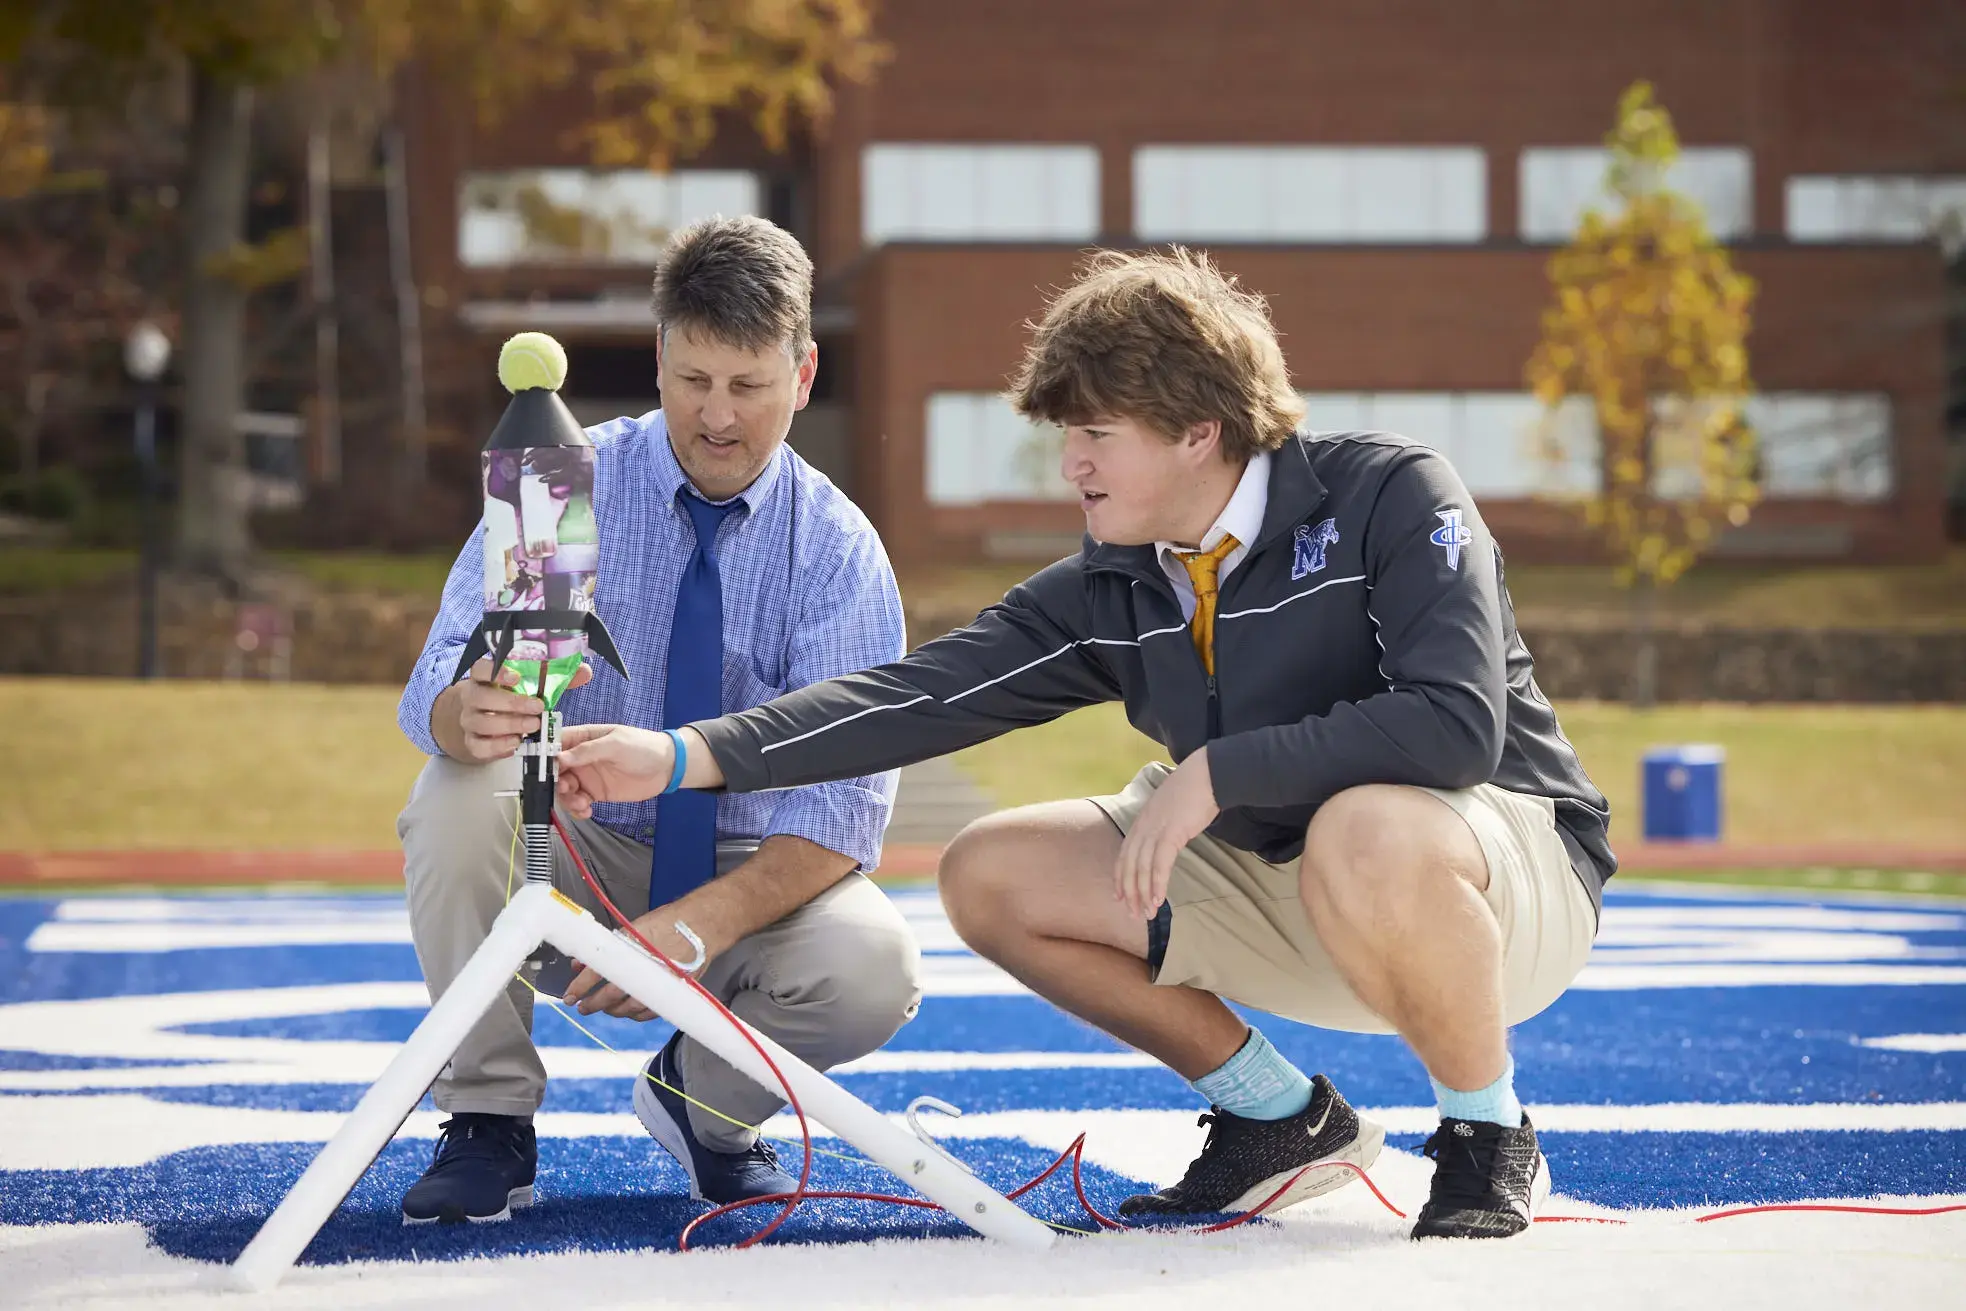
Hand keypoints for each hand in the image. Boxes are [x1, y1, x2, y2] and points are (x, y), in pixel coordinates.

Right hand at [442, 657, 592, 762]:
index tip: (516, 677)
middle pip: (481, 697)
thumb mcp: (532, 685)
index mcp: (485, 677)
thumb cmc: (512, 698)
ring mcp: (469, 720)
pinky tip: (515, 743)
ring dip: (508, 725)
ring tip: (531, 726)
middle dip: (511, 703)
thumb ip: (556, 677)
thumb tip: (584, 671)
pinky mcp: (472, 742)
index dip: (496, 671)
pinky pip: (479, 746)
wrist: (485, 722)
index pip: (480, 669)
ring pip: (480, 722)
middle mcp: (472, 697)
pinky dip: (497, 746)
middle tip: (536, 708)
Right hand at [556, 723, 676, 817]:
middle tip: (567, 789)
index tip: (541, 770)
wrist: (666, 767)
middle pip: (555, 770)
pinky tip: (586, 811)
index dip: (544, 756)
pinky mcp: (595, 793)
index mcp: (583, 738)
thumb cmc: (642, 747)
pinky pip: (578, 802)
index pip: (555, 744)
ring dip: (567, 799)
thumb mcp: (615, 744)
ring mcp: (587, 776)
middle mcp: (581, 758)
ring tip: (581, 803)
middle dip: (555, 782)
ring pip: (564, 789)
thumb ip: (587, 751)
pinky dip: (577, 809)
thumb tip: (559, 757)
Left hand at [560, 910, 701, 1020]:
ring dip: (613, 1011)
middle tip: (582, 1007)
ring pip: (628, 1009)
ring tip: (604, 1009)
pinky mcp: (672, 993)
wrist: (703, 925)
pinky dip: (636, 1014)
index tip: (570, 995)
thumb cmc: (670, 922)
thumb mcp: (634, 929)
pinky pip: (649, 1013)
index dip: (579, 986)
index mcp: (631, 950)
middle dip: (592, 1004)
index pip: (597, 972)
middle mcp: (644, 970)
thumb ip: (609, 947)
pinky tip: (629, 1011)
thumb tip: (585, 960)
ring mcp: (659, 985)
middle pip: (610, 996)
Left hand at [1115, 750, 1219, 919]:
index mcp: (1141, 821)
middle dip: (1130, 892)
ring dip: (1143, 894)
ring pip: (1142, 868)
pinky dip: (1157, 884)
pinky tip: (1159, 900)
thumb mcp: (1171, 810)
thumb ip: (1163, 826)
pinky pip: (1160, 864)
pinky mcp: (1172, 832)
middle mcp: (1143, 826)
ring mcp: (1155, 829)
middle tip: (1133, 914)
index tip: (1119, 898)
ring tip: (1147, 914)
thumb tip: (1165, 843)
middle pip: (1129, 865)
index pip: (1124, 855)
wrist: (1208, 774)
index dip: (1120, 878)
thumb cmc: (1194, 792)